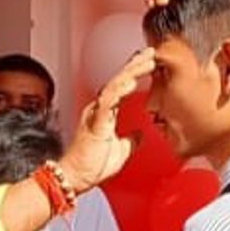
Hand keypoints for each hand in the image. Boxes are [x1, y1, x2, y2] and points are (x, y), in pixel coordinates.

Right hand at [58, 48, 154, 192]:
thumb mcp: (121, 151)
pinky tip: (132, 81)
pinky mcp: (95, 121)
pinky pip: (109, 100)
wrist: (76, 178)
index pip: (122, 87)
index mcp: (106, 113)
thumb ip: (130, 141)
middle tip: (152, 52)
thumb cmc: (92, 166)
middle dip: (136, 65)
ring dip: (132, 71)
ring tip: (147, 61)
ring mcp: (96, 113)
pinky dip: (121, 89)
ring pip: (116, 85)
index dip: (135, 73)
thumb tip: (140, 135)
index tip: (150, 63)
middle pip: (120, 80)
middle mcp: (99, 109)